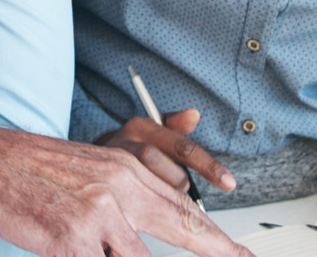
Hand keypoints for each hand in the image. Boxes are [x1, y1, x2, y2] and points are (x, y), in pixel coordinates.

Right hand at [0, 118, 253, 256]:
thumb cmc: (36, 171)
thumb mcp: (92, 168)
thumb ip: (128, 190)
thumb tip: (164, 210)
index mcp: (127, 171)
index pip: (182, 207)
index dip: (214, 236)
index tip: (238, 252)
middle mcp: (120, 190)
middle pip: (182, 228)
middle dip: (216, 250)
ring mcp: (97, 217)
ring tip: (110, 250)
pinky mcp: (73, 241)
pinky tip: (85, 252)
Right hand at [95, 109, 236, 193]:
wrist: (88, 157)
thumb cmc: (129, 145)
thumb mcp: (152, 130)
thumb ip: (175, 125)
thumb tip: (194, 114)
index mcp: (143, 126)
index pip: (184, 148)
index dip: (210, 167)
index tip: (229, 183)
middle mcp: (129, 142)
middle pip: (172, 172)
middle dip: (179, 183)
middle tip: (174, 182)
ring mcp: (116, 163)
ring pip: (157, 187)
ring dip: (164, 191)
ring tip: (156, 187)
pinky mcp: (109, 181)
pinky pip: (140, 200)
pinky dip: (149, 203)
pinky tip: (144, 200)